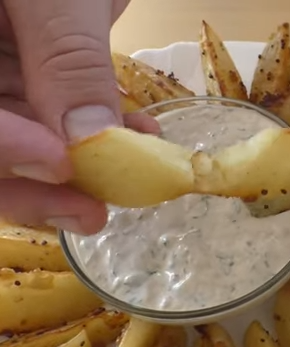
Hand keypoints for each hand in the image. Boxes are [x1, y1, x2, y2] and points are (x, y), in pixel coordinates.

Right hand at [0, 0, 158, 233]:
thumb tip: (84, 139)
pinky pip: (54, 112)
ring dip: (79, 165)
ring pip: (23, 137)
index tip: (60, 163)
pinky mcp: (30, 66)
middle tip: (91, 212)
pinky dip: (96, 129)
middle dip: (33, 182)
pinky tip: (139, 137)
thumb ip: (63, 54)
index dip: (1, 149)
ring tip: (134, 178)